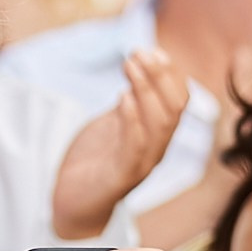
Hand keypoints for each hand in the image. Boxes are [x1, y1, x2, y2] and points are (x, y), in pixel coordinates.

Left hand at [51, 49, 187, 239]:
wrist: (73, 200)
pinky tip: (121, 97)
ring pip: (159, 124)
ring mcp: (141, 165)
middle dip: (160, 76)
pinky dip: (132, 119)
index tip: (153, 50)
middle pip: (174, 109)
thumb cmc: (94, 160)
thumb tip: (140, 68)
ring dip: (146, 90)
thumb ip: (130, 102)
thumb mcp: (113, 122)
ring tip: (129, 65)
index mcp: (157, 136)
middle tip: (139, 52)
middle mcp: (156, 150)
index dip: (170, 74)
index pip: (179, 102)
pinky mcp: (121, 178)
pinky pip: (135, 147)